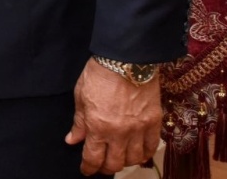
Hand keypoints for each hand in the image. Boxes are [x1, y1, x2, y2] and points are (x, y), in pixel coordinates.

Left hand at [65, 58, 162, 174]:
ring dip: (125, 162)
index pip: (93, 158)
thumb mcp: (81, 96)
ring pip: (133, 159)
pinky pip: (151, 147)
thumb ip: (79, 122)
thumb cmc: (99, 74)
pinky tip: (138, 152)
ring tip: (119, 157)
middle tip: (101, 165)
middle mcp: (119, 133)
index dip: (88, 168)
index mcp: (98, 126)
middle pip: (115, 163)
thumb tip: (72, 140)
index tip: (86, 170)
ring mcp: (139, 129)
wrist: (126, 59)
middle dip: (105, 168)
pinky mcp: (154, 122)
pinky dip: (144, 154)